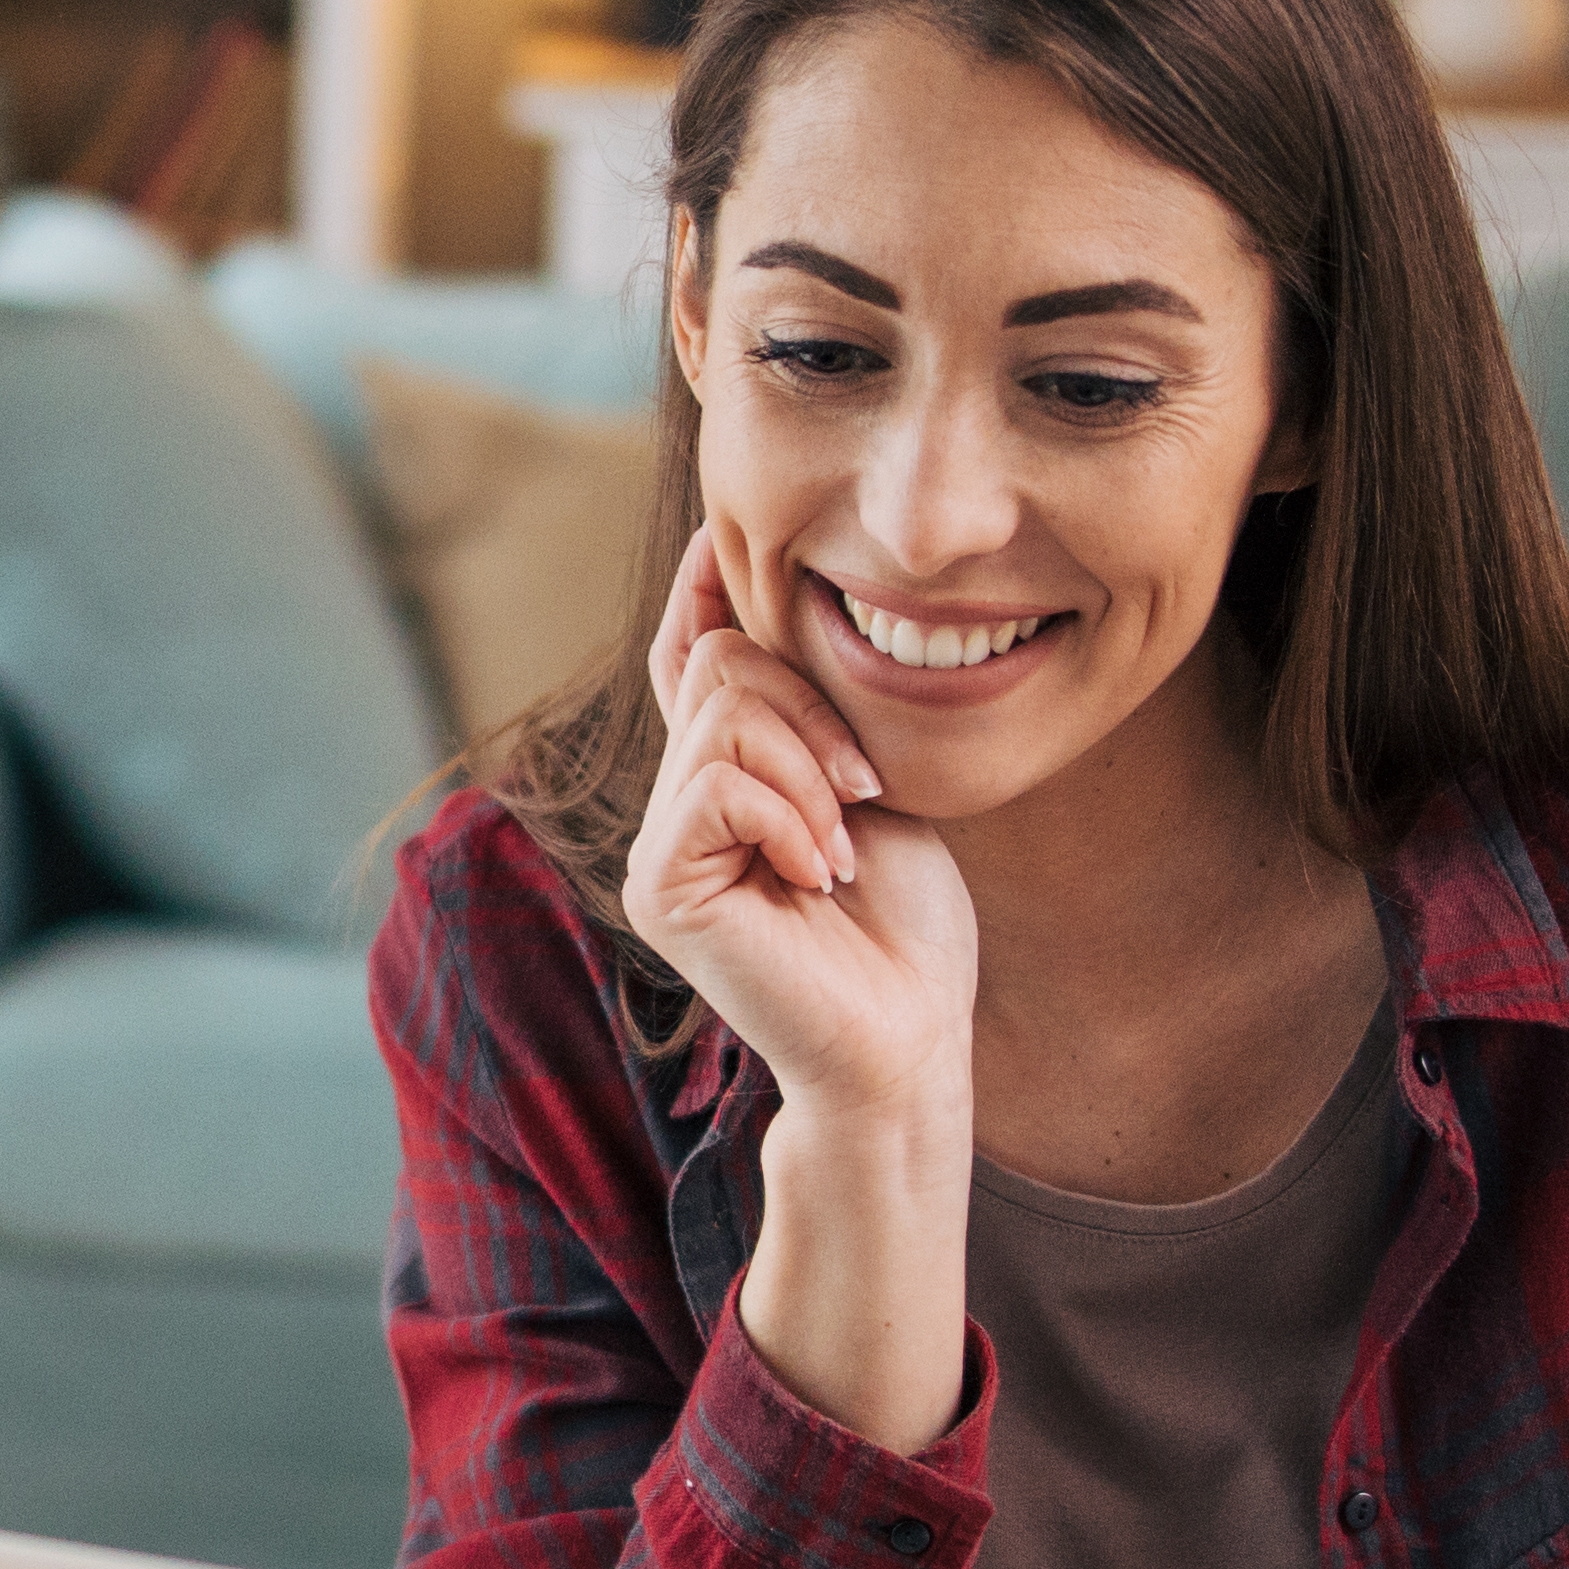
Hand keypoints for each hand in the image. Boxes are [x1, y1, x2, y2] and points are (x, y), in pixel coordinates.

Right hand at [619, 520, 977, 1125]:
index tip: (725, 532)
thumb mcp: (865, 782)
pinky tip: (821, 872)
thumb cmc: (901, 924)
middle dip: (808, 705)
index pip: (689, 653)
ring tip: (845, 843)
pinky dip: (789, 813)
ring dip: (810, 765)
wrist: (907, 1036)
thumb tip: (763, 599)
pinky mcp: (662, 886)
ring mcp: (661, 848)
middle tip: (864, 788)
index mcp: (720, 777)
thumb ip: (807, 713)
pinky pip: (719, 783)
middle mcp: (675, 806)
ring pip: (722, 715)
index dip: (703, 587)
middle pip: (716, 664)